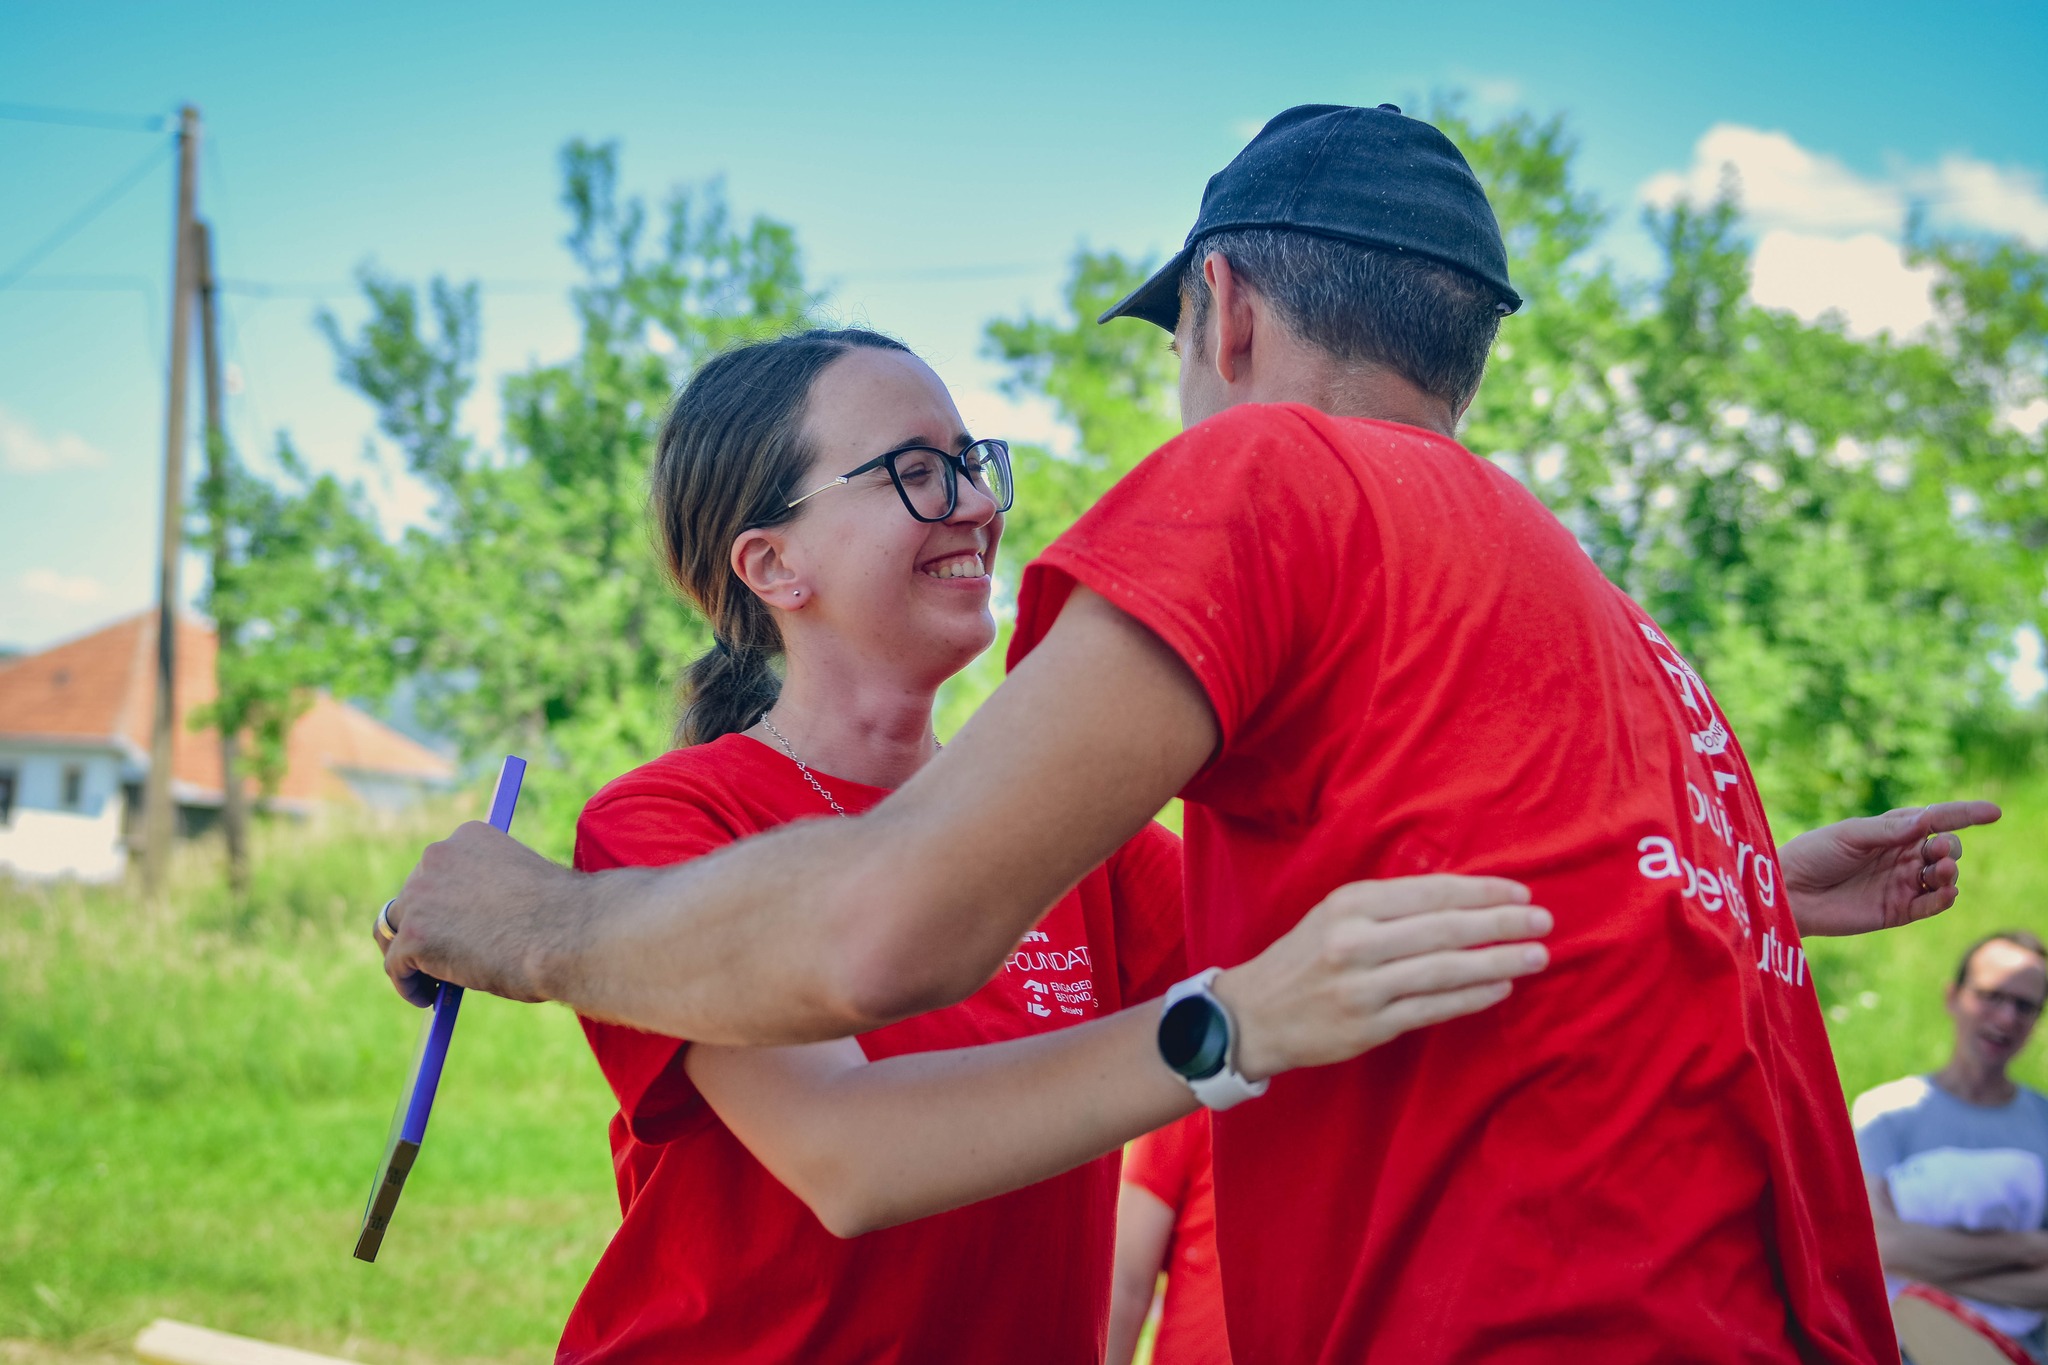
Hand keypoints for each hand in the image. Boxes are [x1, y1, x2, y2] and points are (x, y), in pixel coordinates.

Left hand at [376, 821, 580, 1005]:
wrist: (570, 934)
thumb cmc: (562, 918)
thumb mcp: (521, 888)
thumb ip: (488, 896)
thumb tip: (466, 931)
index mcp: (469, 837)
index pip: (438, 869)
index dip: (443, 902)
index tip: (453, 928)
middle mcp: (438, 856)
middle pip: (411, 897)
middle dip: (424, 927)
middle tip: (439, 959)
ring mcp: (422, 895)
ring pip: (395, 930)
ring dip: (408, 956)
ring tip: (428, 983)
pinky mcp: (414, 935)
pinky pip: (396, 965)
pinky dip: (409, 985)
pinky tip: (430, 1000)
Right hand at [1212, 875, 1551, 1082]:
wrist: (1253, 1014)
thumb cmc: (1304, 958)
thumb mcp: (1334, 915)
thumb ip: (1389, 906)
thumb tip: (1464, 900)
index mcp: (1350, 904)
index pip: (1431, 892)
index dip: (1482, 891)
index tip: (1521, 892)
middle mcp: (1355, 941)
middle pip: (1445, 929)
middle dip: (1501, 923)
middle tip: (1544, 922)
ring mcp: (1362, 986)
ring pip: (1444, 970)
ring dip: (1497, 962)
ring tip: (1535, 956)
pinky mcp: (1368, 1026)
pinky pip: (1432, 1009)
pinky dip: (1471, 997)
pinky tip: (1501, 988)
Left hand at [1779, 800, 2002, 937]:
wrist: (1789, 892)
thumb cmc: (1813, 855)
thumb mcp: (1848, 835)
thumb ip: (1887, 831)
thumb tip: (1928, 821)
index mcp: (1892, 830)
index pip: (1937, 819)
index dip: (1967, 814)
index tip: (1993, 812)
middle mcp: (1902, 856)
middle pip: (1946, 848)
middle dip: (1950, 848)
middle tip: (1937, 851)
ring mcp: (1902, 883)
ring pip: (1943, 877)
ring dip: (1949, 873)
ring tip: (1940, 871)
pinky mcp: (1898, 910)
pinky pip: (1931, 905)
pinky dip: (1943, 899)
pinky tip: (1945, 893)